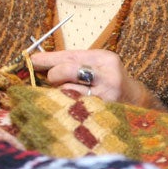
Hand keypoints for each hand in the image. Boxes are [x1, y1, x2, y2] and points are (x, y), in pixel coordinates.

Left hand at [29, 48, 160, 106]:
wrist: (136, 102)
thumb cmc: (109, 81)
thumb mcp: (96, 65)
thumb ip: (72, 62)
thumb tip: (38, 62)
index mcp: (104, 59)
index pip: (70, 56)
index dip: (48, 58)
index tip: (31, 60)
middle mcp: (107, 75)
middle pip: (67, 71)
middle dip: (54, 75)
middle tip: (53, 79)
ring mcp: (106, 96)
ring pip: (67, 91)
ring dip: (60, 93)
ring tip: (69, 93)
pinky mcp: (102, 112)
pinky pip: (73, 107)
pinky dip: (66, 105)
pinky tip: (70, 104)